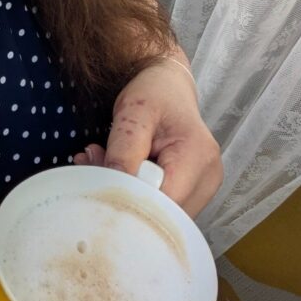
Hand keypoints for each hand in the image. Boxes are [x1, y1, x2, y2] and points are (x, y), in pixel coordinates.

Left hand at [73, 59, 223, 218]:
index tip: (98, 179)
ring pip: (159, 212)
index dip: (130, 198)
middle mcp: (208, 178)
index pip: (163, 201)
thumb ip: (124, 151)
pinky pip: (161, 205)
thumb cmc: (154, 94)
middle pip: (162, 211)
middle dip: (124, 195)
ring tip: (104, 162)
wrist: (169, 87)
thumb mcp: (133, 113)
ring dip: (127, 194)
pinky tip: (119, 169)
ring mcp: (203, 188)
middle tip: (93, 164)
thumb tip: (114, 189)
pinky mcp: (192, 192)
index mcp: (198, 156)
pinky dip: (135, 192)